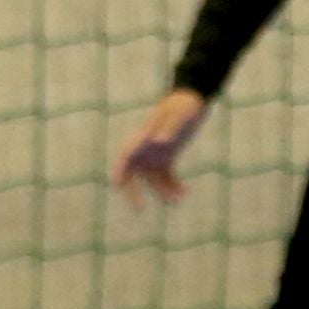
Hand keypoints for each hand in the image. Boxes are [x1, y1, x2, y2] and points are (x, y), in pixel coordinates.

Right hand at [110, 88, 208, 207]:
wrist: (193, 101)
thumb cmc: (184, 105)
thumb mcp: (179, 115)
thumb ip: (168, 127)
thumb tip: (158, 141)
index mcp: (141, 138)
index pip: (124, 157)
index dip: (118, 171)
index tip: (116, 184)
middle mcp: (145, 149)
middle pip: (132, 175)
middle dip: (133, 192)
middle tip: (139, 208)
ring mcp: (155, 155)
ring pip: (153, 180)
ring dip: (163, 191)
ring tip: (177, 199)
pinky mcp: (168, 158)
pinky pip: (167, 177)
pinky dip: (174, 186)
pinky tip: (184, 193)